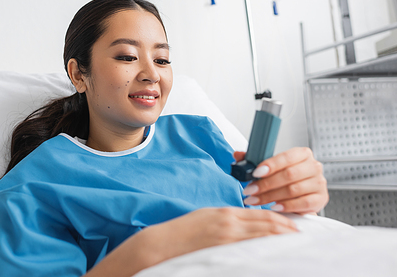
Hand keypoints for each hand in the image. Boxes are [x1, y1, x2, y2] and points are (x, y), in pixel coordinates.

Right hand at [145, 207, 298, 258]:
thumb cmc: (182, 231)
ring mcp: (227, 237)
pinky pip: (249, 247)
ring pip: (260, 235)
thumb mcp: (206, 216)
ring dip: (279, 237)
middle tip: (300, 231)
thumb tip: (243, 224)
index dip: (278, 217)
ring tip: (293, 239)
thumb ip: (226, 218)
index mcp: (226, 212)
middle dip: (285, 227)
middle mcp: (229, 222)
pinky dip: (264, 246)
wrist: (163, 243)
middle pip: (264, 224)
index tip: (290, 222)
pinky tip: (273, 249)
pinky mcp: (222, 249)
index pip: (259, 214)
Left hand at [236, 147, 328, 213]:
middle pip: (288, 175)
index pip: (286, 157)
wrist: (301, 196)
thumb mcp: (271, 167)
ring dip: (271, 196)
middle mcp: (313, 166)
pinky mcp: (321, 199)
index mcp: (302, 154)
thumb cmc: (285, 179)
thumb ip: (254, 160)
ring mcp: (319, 183)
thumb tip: (237, 155)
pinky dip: (286, 206)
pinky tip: (274, 207)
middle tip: (249, 190)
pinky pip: (303, 203)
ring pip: (293, 190)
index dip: (270, 165)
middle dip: (265, 184)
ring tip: (255, 200)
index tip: (255, 173)